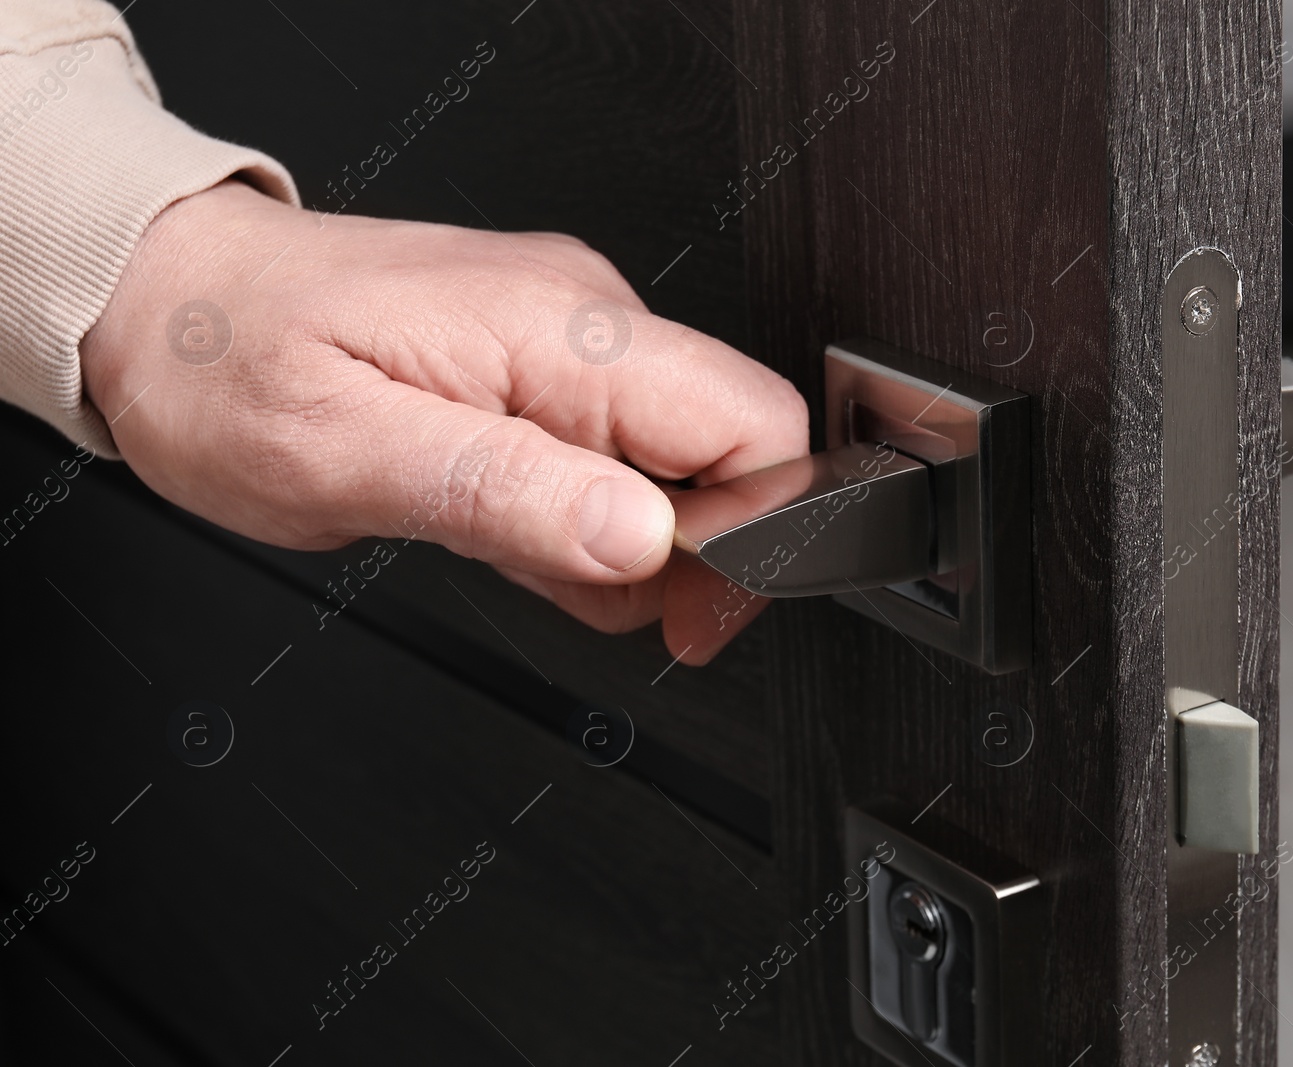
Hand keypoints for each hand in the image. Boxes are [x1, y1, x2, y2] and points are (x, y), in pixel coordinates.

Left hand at [79, 180, 808, 663]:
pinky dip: (578, 520)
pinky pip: (621, 462)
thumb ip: (503, 493)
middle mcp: (587, 318)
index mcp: (559, 329)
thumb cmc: (226, 363)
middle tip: (561, 580)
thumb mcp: (342, 456)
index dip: (748, 534)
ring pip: (680, 472)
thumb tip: (645, 539)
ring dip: (612, 546)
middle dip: (678, 556)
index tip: (678, 607)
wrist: (169, 299)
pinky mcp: (551, 365)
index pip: (753, 422)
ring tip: (495, 535)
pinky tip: (498, 514)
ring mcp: (572, 340)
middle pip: (733, 454)